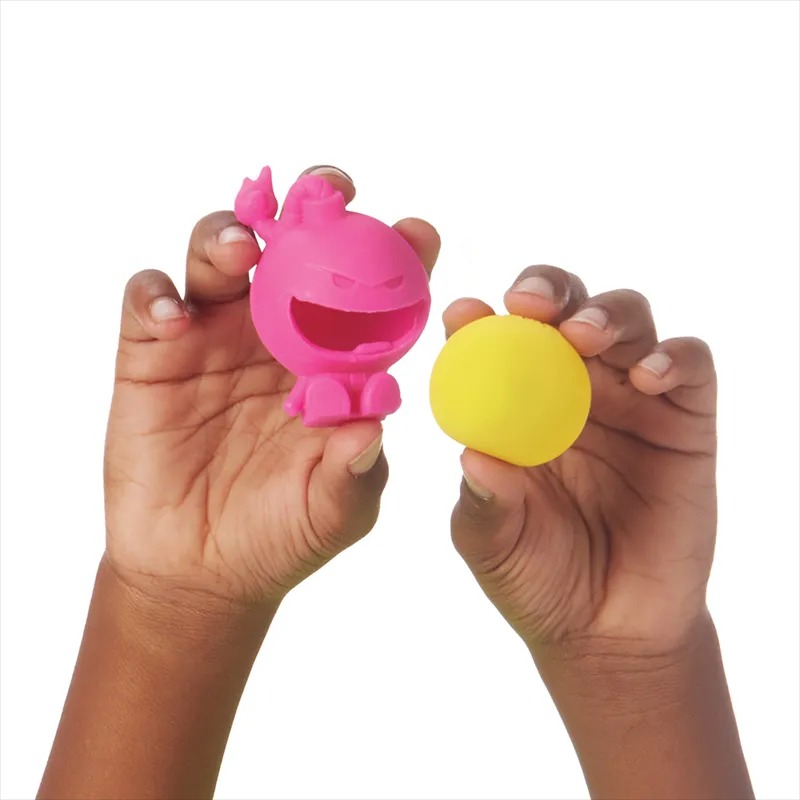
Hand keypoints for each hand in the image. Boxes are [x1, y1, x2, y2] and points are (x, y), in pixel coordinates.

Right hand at [104, 166, 440, 607]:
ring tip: (245, 248)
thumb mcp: (335, 510)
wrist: (202, 569)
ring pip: (218, 254)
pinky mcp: (152, 352)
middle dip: (310, 209)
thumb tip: (372, 427)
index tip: (415, 233)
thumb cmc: (281, 533)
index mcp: (331, 359)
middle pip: (293, 248)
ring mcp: (213, 335)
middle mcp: (275, 332)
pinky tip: (172, 315)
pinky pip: (148, 301)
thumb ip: (356, 470)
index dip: (394, 256)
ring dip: (230, 235)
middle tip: (327, 192)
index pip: (369, 294)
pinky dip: (156, 295)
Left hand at [446, 265, 716, 655]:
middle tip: (527, 306)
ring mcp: (630, 400)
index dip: (480, 321)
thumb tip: (472, 455)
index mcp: (516, 406)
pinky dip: (673, 358)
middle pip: (565, 310)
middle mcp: (572, 390)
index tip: (462, 315)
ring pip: (627, 321)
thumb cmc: (537, 576)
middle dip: (547, 291)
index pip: (498, 343)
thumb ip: (483, 502)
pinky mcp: (686, 421)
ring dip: (606, 314)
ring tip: (584, 337)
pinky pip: (690, 367)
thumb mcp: (492, 543)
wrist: (607, 630)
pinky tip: (648, 378)